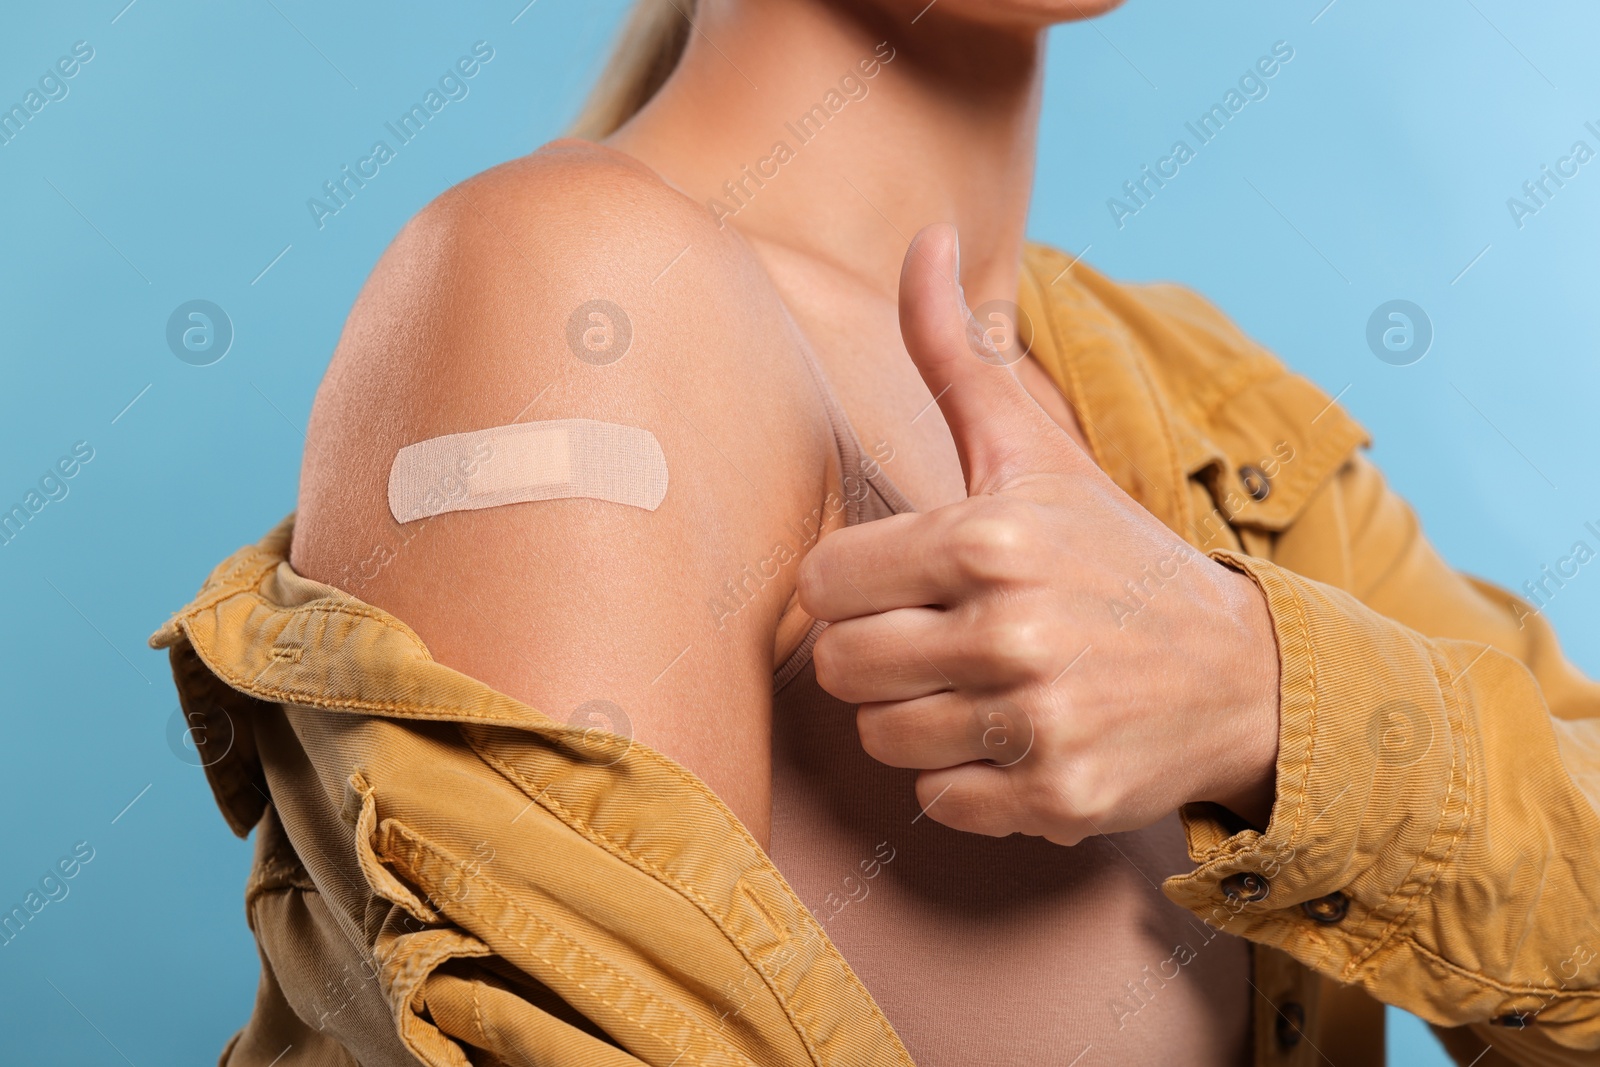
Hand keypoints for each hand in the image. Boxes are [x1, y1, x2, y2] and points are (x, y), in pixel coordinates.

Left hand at [795, 223, 1281, 843]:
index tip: (897, 582)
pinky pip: (936, 802)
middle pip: (839, 667)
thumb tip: (923, 237)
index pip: (822, 583)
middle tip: (933, 638)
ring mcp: (1037, 722)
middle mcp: (1010, 631)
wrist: (1242, 672)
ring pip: (880, 738)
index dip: (852, 584)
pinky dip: (964, 779)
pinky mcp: (1059, 799)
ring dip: (916, 717)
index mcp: (988, 537)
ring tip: (977, 686)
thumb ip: (957, 353)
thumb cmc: (1114, 552)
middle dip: (875, 653)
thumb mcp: (1036, 450)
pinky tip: (1014, 738)